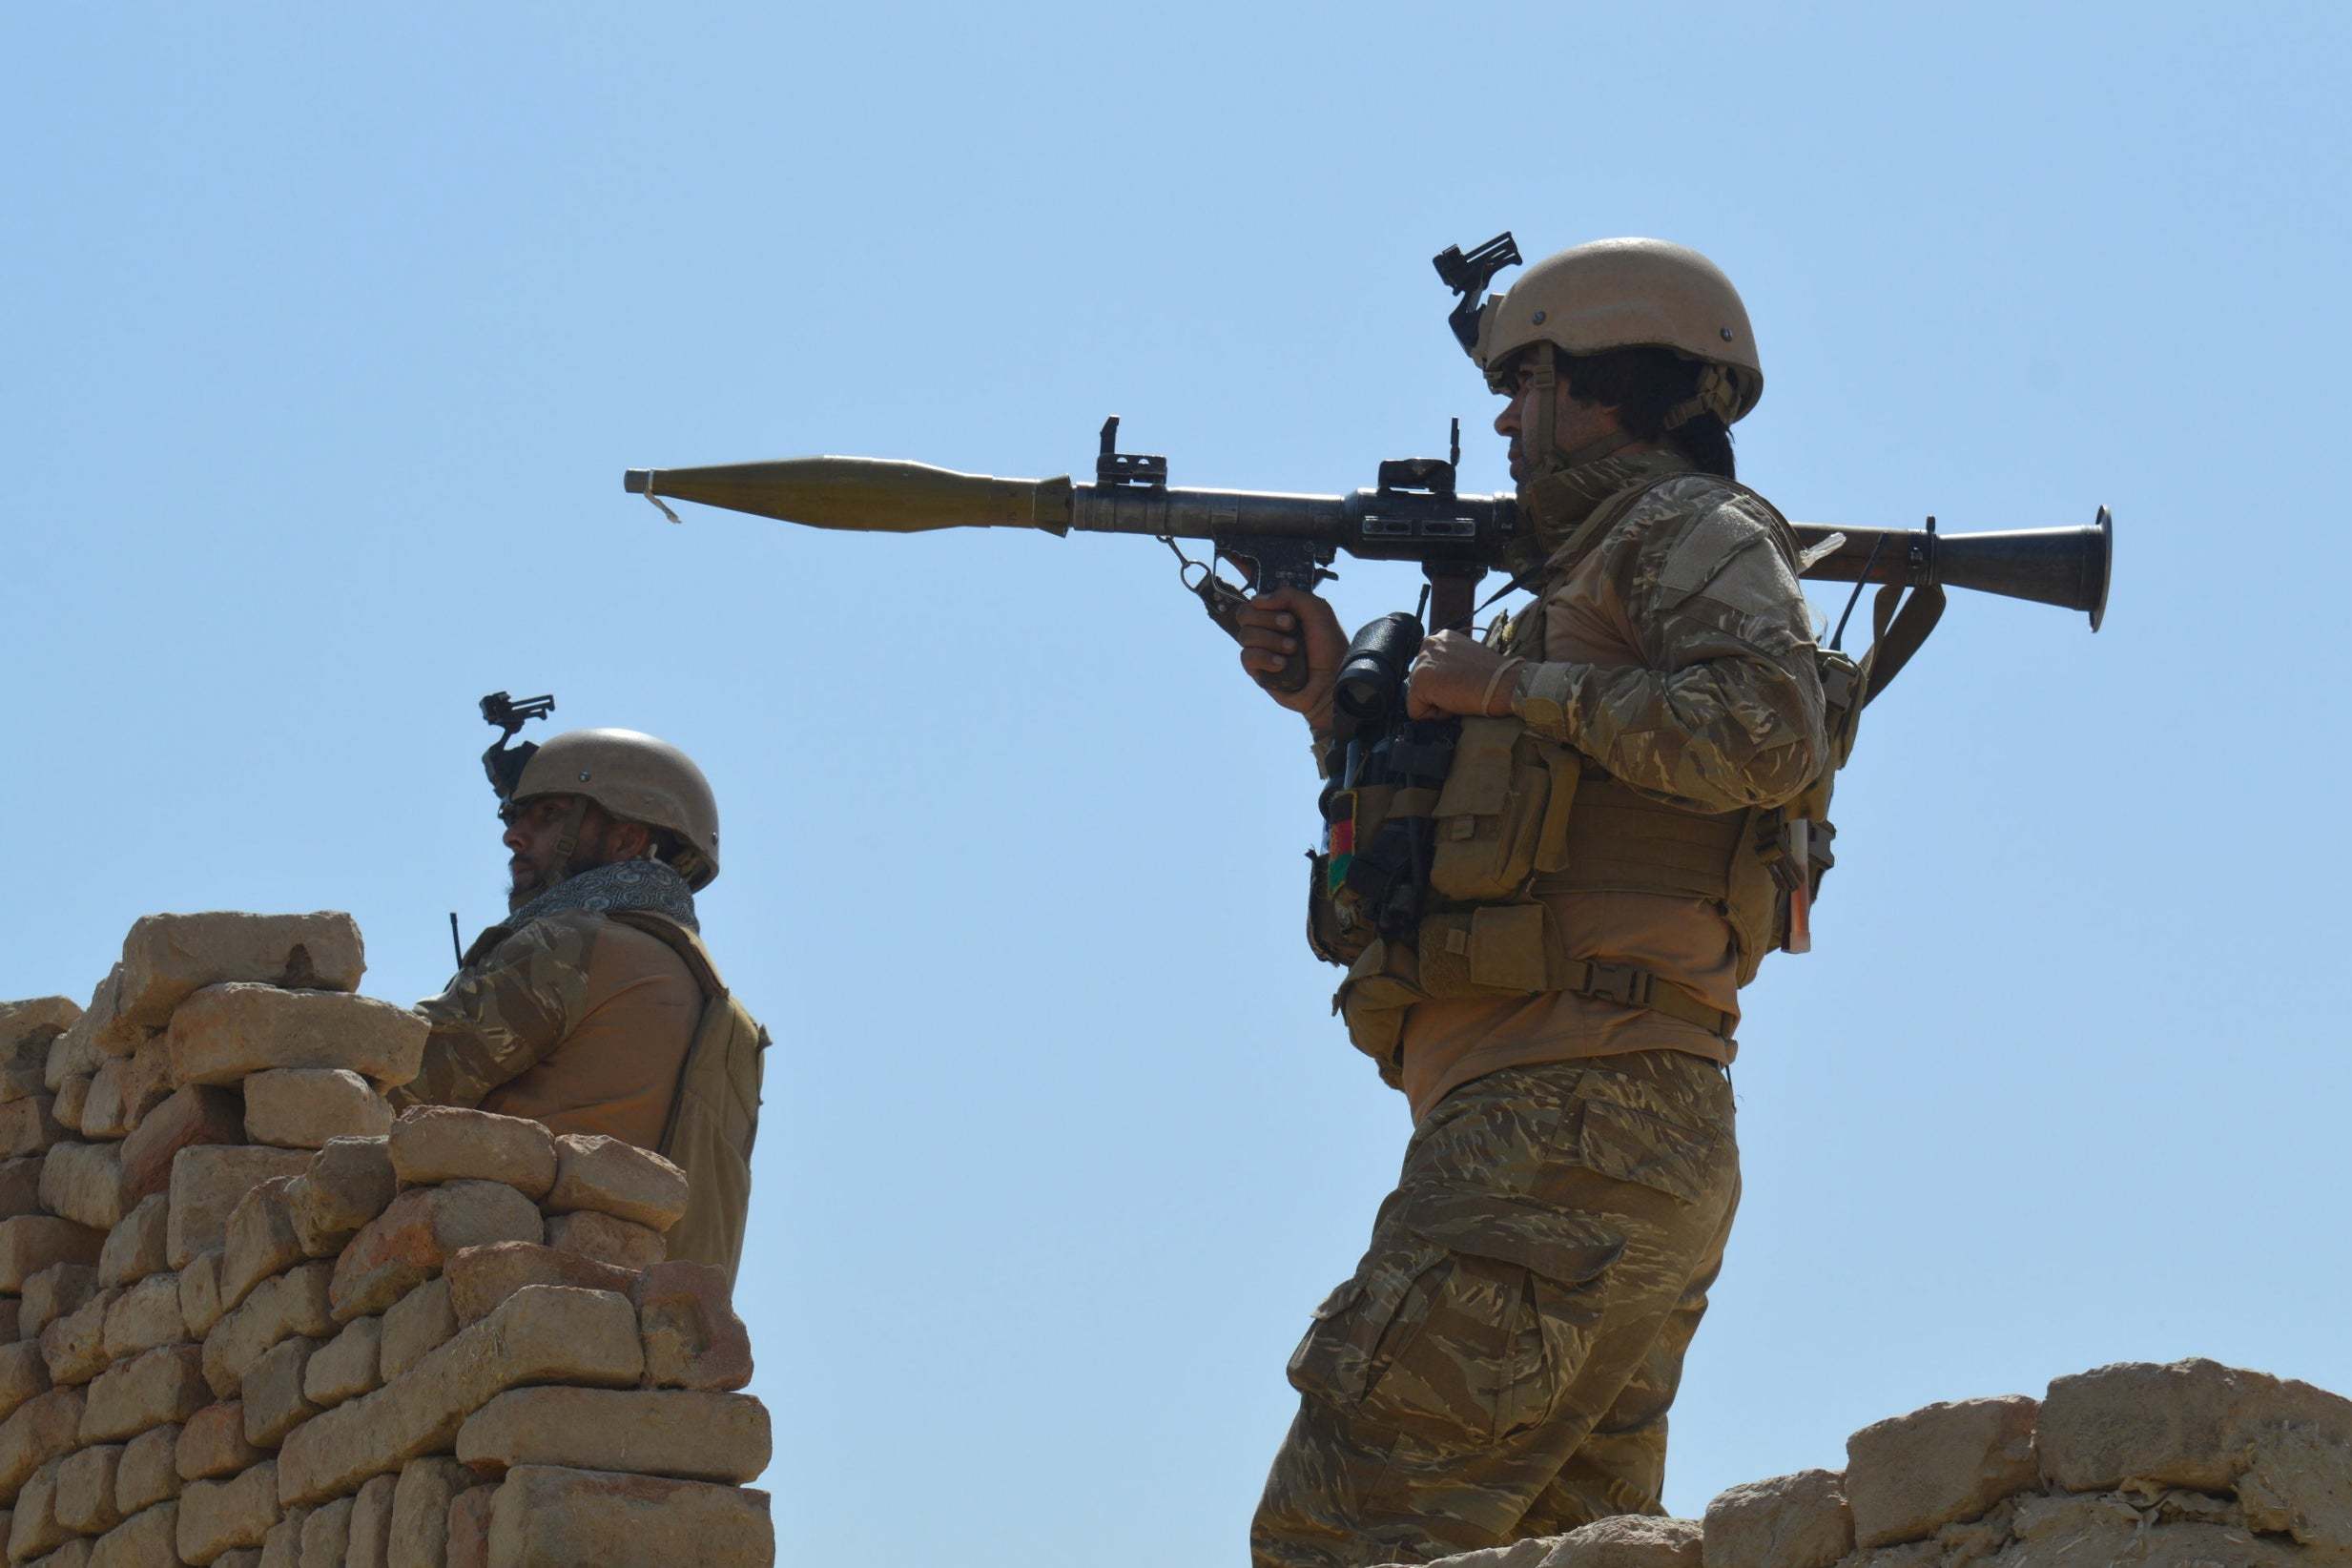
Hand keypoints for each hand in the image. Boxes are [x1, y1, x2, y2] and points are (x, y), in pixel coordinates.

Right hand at [1235, 588, 1344, 730]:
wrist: (1332, 680)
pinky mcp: (1258, 671)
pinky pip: (1247, 657)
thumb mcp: (1317, 610)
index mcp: (1279, 613)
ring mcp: (1262, 650)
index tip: (1285, 611)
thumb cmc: (1329, 646)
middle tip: (1290, 626)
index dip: (1264, 603)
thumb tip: (1258, 600)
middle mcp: (1268, 630)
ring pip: (1245, 635)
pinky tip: (1283, 665)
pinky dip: (1265, 658)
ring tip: (1293, 649)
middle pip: (1244, 615)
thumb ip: (1290, 595)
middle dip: (1267, 619)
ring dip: (1271, 640)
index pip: (1255, 601)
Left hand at [1407, 631, 1520, 719]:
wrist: (1505, 683)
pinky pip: (1416, 711)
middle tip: (1463, 690)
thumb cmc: (1494, 676)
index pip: (1429, 670)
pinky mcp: (1420, 681)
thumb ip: (1449, 665)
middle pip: (1420, 682)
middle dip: (1438, 693)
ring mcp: (1422, 661)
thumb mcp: (1466, 660)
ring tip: (1460, 695)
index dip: (1444, 684)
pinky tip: (1454, 703)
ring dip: (1438, 704)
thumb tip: (1441, 682)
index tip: (1464, 681)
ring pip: (1418, 697)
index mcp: (1441, 637)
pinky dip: (1434, 716)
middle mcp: (1428, 643)